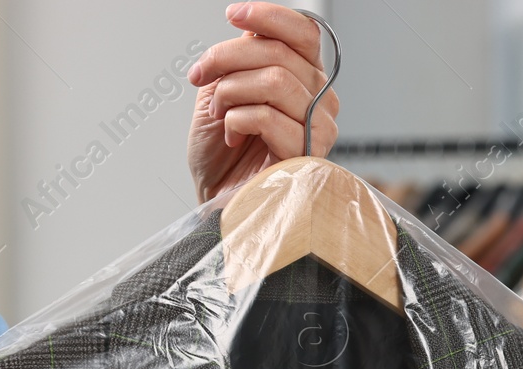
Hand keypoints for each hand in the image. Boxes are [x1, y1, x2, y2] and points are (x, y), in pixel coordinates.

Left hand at [187, 2, 340, 202]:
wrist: (215, 196)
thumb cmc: (221, 153)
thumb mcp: (224, 89)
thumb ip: (243, 58)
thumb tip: (250, 27)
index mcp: (305, 79)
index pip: (304, 32)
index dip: (270, 15)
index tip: (233, 15)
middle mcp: (320, 101)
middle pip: (280, 52)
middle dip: (227, 58)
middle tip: (202, 75)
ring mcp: (318, 129)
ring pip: (274, 81)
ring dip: (231, 92)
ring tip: (221, 113)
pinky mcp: (306, 156)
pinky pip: (268, 117)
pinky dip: (236, 121)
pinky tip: (233, 136)